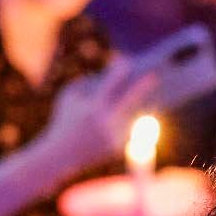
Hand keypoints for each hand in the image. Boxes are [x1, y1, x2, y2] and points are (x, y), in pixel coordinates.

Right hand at [39, 60, 160, 178]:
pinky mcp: (118, 147)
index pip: (111, 84)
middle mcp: (107, 121)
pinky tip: (125, 119)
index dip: (120, 71)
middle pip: (131, 100)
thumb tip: (110, 74)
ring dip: (135, 106)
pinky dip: (126, 122)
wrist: (60, 155)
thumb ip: (86, 82)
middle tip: (155, 75)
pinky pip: (127, 129)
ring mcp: (114, 135)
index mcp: (93, 107)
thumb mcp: (69, 97)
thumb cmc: (64, 120)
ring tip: (139, 96)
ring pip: (131, 115)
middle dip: (143, 86)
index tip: (130, 60)